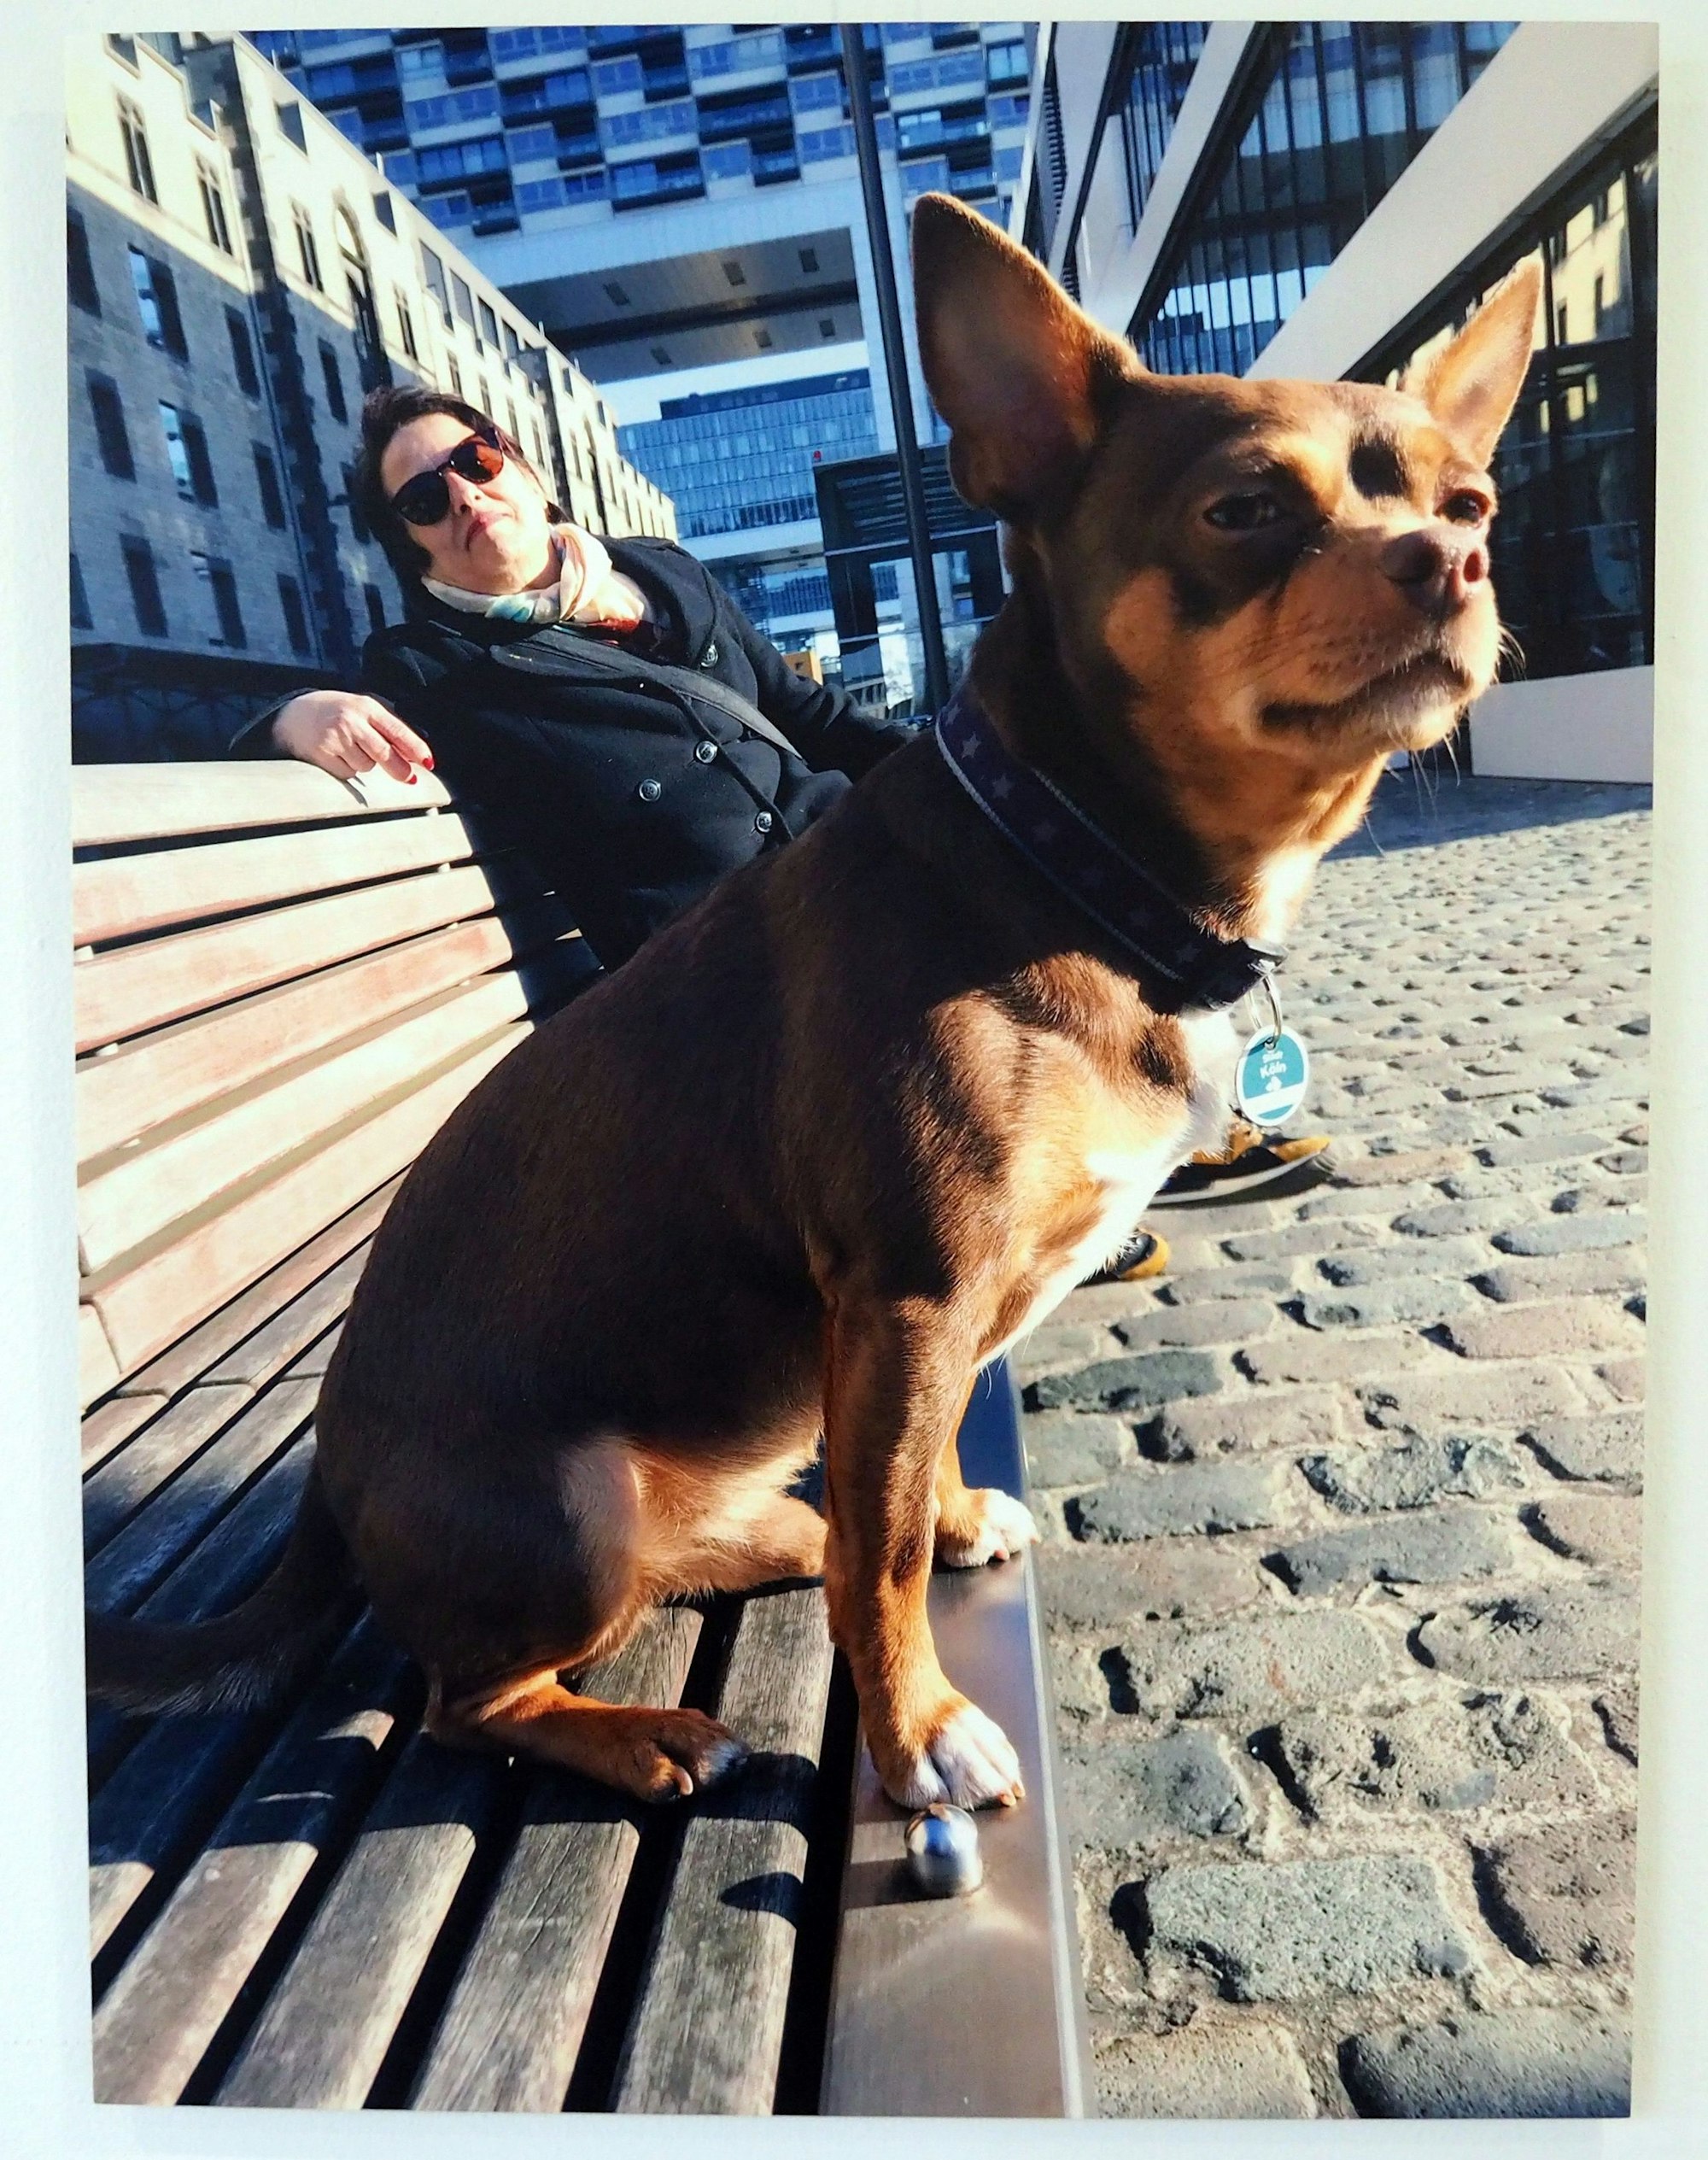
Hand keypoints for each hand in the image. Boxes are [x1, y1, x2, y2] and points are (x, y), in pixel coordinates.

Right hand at [270, 691, 432, 782]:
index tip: (428, 763)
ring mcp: (336, 737)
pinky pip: (347, 773)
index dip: (415, 748)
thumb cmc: (335, 714)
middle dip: (400, 769)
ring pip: (366, 766)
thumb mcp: (361, 711)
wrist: (292, 714)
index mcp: (366, 707)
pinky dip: (346, 770)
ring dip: (364, 764)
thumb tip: (413, 758)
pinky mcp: (322, 753)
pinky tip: (335, 756)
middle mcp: (351, 720)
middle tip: (410, 779)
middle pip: (384, 753)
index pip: (397, 730)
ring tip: (349, 750)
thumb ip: (385, 729)